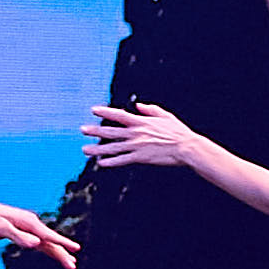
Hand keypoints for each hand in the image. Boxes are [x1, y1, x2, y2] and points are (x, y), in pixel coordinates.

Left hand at [0, 197, 80, 268]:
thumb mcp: (1, 229)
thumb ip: (18, 236)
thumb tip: (36, 244)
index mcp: (29, 222)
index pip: (48, 235)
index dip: (62, 243)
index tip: (76, 249)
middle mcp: (32, 224)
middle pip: (51, 241)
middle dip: (63, 253)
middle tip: (73, 266)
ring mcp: (29, 228)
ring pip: (48, 243)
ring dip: (59, 253)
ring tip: (72, 264)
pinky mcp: (24, 232)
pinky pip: (41, 243)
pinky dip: (50, 250)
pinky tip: (57, 256)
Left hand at [84, 101, 198, 171]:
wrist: (187, 148)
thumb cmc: (178, 131)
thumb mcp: (165, 115)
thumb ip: (150, 110)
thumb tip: (138, 105)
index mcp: (141, 121)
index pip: (119, 115)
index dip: (105, 112)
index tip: (93, 110)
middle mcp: (136, 133)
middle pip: (111, 131)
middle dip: (95, 131)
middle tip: (82, 130)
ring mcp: (137, 146)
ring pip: (113, 147)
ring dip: (97, 149)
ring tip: (85, 149)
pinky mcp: (141, 158)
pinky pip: (122, 160)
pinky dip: (111, 162)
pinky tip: (101, 163)